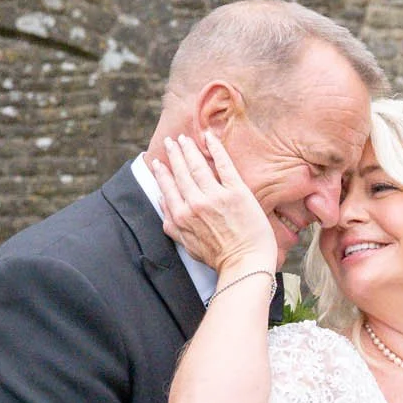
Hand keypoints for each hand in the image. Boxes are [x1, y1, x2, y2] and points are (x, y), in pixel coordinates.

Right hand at [152, 132, 279, 277]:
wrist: (245, 264)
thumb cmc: (218, 258)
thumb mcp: (187, 245)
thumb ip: (172, 225)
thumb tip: (161, 204)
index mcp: (182, 216)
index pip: (168, 188)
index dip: (162, 173)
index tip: (158, 162)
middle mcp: (195, 204)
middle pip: (181, 173)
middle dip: (174, 154)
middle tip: (171, 141)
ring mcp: (215, 196)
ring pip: (198, 166)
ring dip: (189, 149)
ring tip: (185, 139)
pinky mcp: (236, 192)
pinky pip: (223, 165)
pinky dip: (215, 149)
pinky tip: (209, 137)